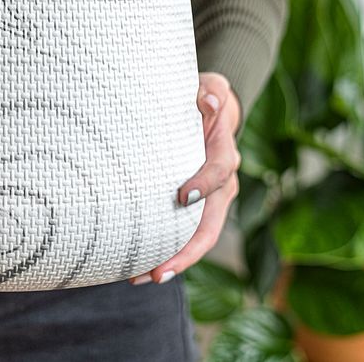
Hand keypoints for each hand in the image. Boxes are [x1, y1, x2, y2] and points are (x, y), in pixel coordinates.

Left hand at [129, 72, 241, 285]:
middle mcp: (222, 184)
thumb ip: (211, 92)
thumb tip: (208, 101)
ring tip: (143, 278)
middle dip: (186, 252)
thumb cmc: (204, 97)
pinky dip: (165, 251)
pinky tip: (139, 267)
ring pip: (197, 239)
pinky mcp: (194, 207)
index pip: (220, 171)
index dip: (205, 183)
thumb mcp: (211, 86)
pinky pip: (184, 234)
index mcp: (224, 154)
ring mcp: (209, 201)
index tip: (183, 195)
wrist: (210, 109)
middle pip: (209, 226)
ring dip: (173, 261)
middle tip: (158, 272)